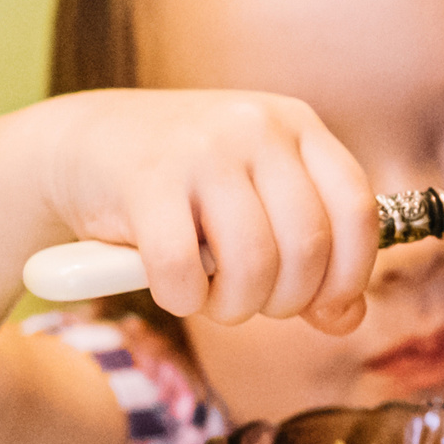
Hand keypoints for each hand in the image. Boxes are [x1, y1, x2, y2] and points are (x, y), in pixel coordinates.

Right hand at [35, 89, 377, 332]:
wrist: (85, 143)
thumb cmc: (187, 186)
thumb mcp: (259, 201)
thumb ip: (311, 255)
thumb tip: (347, 318)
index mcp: (298, 124)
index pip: (358, 209)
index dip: (349, 273)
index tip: (324, 305)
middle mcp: (257, 128)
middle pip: (307, 246)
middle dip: (285, 300)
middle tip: (251, 300)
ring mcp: (203, 149)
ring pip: (253, 264)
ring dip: (235, 306)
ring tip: (213, 297)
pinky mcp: (145, 179)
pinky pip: (183, 271)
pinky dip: (184, 299)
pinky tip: (175, 289)